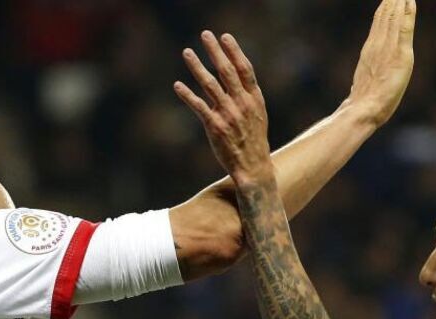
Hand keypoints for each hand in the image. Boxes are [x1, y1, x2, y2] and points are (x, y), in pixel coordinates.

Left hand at [174, 32, 271, 186]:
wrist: (253, 166)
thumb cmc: (253, 139)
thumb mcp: (257, 113)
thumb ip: (247, 94)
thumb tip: (237, 76)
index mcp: (254, 98)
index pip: (245, 69)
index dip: (235, 51)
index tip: (225, 36)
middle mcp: (242, 103)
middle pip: (227, 71)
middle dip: (215, 51)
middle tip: (205, 34)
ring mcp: (228, 114)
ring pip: (210, 85)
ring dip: (197, 67)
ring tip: (187, 52)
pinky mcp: (215, 127)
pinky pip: (199, 106)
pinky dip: (187, 94)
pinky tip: (177, 85)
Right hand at [345, 0, 415, 127]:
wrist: (363, 109)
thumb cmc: (363, 105)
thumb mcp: (363, 85)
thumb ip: (368, 76)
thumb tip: (363, 83)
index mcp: (369, 52)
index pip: (378, 24)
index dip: (384, 9)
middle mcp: (377, 45)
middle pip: (385, 16)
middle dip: (391, 1)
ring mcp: (387, 48)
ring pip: (394, 17)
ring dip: (398, 1)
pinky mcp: (400, 53)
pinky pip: (404, 26)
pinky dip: (406, 12)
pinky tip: (409, 0)